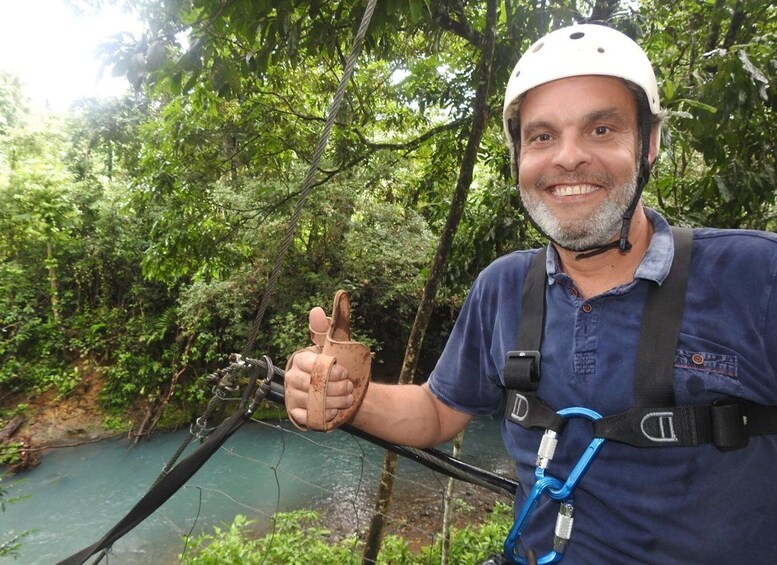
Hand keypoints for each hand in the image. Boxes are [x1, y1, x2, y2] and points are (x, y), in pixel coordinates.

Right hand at [284, 307, 354, 427]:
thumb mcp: (335, 346)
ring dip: (333, 401)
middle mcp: (291, 377)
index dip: (329, 369)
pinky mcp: (295, 413)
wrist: (343, 390)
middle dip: (334, 387)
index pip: (310, 364)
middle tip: (350, 387)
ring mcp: (292, 395)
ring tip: (347, 399)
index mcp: (300, 359)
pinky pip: (306, 416)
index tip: (344, 371)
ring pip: (310, 401)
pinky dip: (322, 415)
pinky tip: (334, 410)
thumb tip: (317, 310)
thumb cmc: (338, 365)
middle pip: (310, 384)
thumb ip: (327, 329)